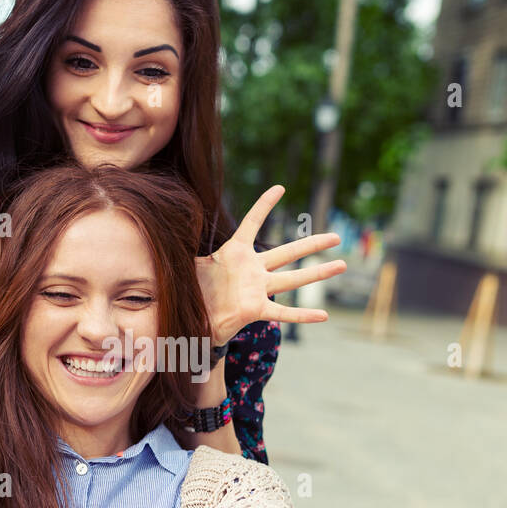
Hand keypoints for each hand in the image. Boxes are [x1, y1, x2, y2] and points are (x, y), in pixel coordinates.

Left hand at [194, 185, 345, 345]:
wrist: (191, 320)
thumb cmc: (191, 292)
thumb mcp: (186, 265)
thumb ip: (182, 244)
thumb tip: (164, 224)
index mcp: (234, 254)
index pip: (251, 223)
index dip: (264, 206)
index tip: (280, 187)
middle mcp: (252, 269)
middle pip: (287, 252)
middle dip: (312, 244)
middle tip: (337, 236)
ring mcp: (257, 288)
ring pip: (293, 278)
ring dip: (318, 273)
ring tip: (342, 264)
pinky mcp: (256, 310)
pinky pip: (282, 312)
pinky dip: (302, 314)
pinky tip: (324, 315)